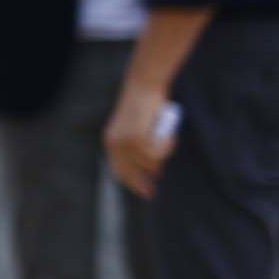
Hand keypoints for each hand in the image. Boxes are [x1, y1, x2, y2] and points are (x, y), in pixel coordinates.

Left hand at [105, 84, 176, 198]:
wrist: (143, 86)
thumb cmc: (145, 105)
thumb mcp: (140, 129)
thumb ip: (142, 149)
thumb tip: (153, 172)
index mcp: (111, 141)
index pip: (119, 170)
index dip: (131, 183)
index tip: (144, 193)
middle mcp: (114, 144)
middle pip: (131, 173)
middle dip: (142, 183)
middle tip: (152, 192)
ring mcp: (125, 142)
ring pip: (149, 162)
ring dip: (161, 153)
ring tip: (166, 137)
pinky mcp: (137, 138)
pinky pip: (156, 153)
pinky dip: (166, 145)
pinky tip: (168, 133)